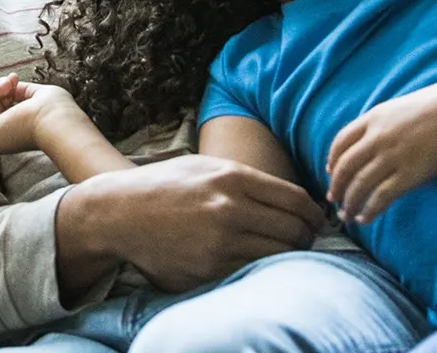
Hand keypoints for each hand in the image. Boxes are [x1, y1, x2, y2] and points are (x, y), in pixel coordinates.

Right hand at [0, 76, 78, 154]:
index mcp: (15, 128)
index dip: (1, 88)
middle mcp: (1, 135)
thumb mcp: (34, 94)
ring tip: (4, 87)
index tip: (13, 80)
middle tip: (10, 83)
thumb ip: (17, 90)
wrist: (57, 122)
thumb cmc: (54, 110)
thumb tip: (5, 83)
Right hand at [68, 155, 323, 292]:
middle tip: (304, 239)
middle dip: (306, 237)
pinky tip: (255, 260)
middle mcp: (229, 209)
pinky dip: (262, 268)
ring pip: (279, 256)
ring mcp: (219, 243)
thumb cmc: (167, 186)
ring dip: (288, 256)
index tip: (316, 220)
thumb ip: (250, 179)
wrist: (119, 213)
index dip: (315, 214)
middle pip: (295, 231)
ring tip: (283, 251)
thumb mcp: (208, 165)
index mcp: (233, 178)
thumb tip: (298, 199)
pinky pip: (253, 272)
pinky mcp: (209, 269)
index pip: (298, 201)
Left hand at [327, 80, 436, 224]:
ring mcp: (392, 155)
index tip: (330, 172)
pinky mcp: (410, 174)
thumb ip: (390, 123)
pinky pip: (380, 197)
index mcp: (375, 117)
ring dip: (349, 203)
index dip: (332, 160)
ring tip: (347, 215)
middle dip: (336, 186)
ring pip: (358, 185)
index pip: (341, 141)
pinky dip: (369, 210)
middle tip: (334, 200)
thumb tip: (385, 139)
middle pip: (344, 166)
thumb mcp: (406, 107)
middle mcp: (378, 136)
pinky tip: (366, 218)